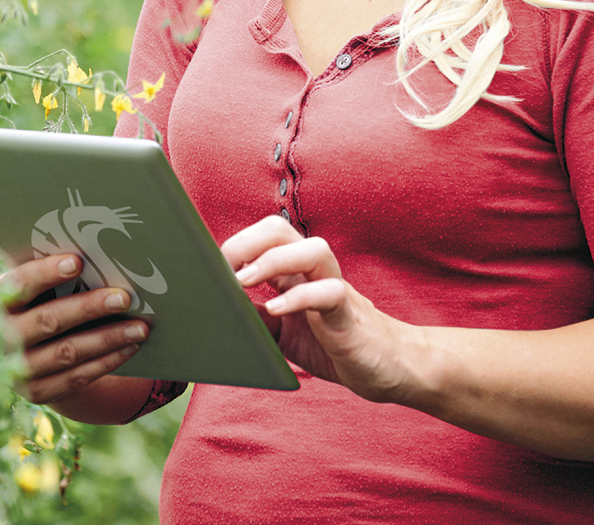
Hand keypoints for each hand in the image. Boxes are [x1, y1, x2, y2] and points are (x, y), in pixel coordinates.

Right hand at [0, 253, 149, 404]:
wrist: (31, 350)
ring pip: (66, 352)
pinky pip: (76, 376)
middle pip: (47, 321)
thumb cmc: (44, 298)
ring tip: (140, 327)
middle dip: (89, 308)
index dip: (45, 273)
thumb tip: (102, 249)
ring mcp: (16, 370)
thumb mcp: (40, 284)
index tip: (78, 262)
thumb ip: (56, 269)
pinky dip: (107, 361)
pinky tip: (131, 347)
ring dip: (107, 338)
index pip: (18, 285)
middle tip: (125, 297)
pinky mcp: (36, 392)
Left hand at [223, 216, 421, 403]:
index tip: (205, 266)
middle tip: (220, 272)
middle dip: (245, 242)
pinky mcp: (349, 314)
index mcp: (296, 270)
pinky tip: (275, 310)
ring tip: (242, 283)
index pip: (264, 235)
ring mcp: (335, 287)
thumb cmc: (332, 344)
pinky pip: (329, 292)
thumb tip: (216, 313)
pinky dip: (299, 297)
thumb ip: (256, 318)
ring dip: (271, 261)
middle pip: (280, 229)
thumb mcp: (282, 333)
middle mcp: (315, 270)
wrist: (388, 366)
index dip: (233, 243)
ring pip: (311, 249)